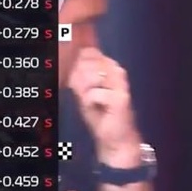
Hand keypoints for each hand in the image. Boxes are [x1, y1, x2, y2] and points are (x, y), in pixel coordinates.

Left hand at [67, 47, 142, 165]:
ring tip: (92, 101)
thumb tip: (70, 63)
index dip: (78, 65)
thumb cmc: (101, 115)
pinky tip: (97, 108)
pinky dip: (89, 103)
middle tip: (87, 95)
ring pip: (90, 76)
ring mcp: (121, 84)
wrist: (115, 137)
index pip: (89, 53)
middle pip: (87, 63)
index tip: (79, 82)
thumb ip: (79, 76)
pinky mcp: (121, 98)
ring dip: (85, 91)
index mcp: (110, 68)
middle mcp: (117, 72)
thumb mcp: (84, 92)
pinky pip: (93, 93)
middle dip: (80, 80)